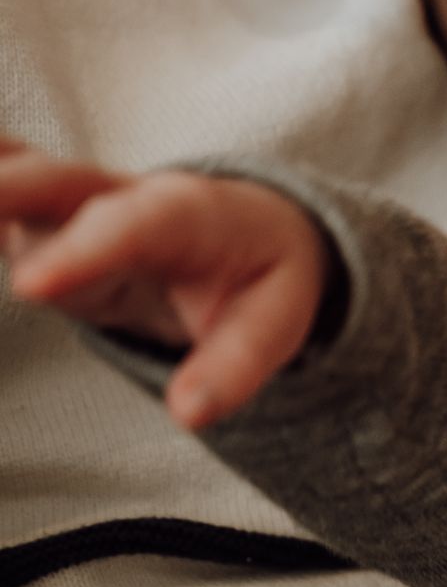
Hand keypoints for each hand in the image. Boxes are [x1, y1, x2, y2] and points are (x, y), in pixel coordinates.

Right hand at [0, 141, 329, 427]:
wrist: (255, 226)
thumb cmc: (263, 274)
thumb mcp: (278, 323)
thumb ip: (234, 366)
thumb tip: (190, 412)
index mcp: (184, 213)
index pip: (132, 226)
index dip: (82, 252)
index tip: (30, 287)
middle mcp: (118, 193)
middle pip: (56, 182)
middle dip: (4, 189)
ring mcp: (72, 200)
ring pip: (12, 174)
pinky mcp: (38, 213)